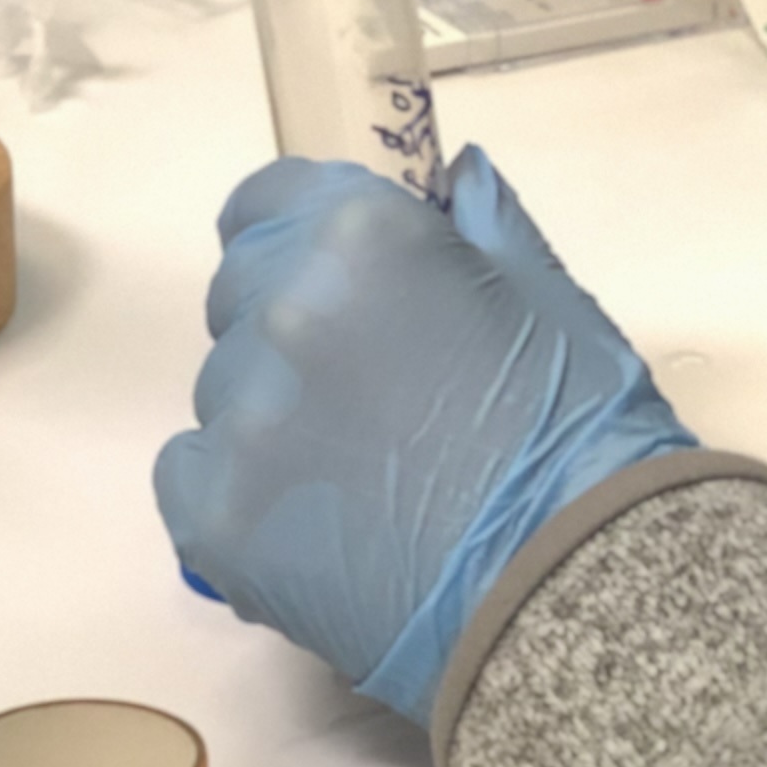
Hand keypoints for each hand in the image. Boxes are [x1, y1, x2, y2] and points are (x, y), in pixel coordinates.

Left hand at [156, 148, 694, 727]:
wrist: (572, 590)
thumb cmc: (579, 434)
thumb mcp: (547, 300)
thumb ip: (483, 225)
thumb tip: (457, 176)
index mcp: (358, 235)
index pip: (267, 202)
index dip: (299, 237)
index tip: (333, 279)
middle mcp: (281, 310)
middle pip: (238, 293)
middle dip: (288, 323)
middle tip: (367, 390)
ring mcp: (240, 417)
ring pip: (221, 389)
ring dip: (271, 414)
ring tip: (358, 474)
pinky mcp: (213, 517)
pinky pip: (188, 473)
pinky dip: (234, 490)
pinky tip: (311, 519)